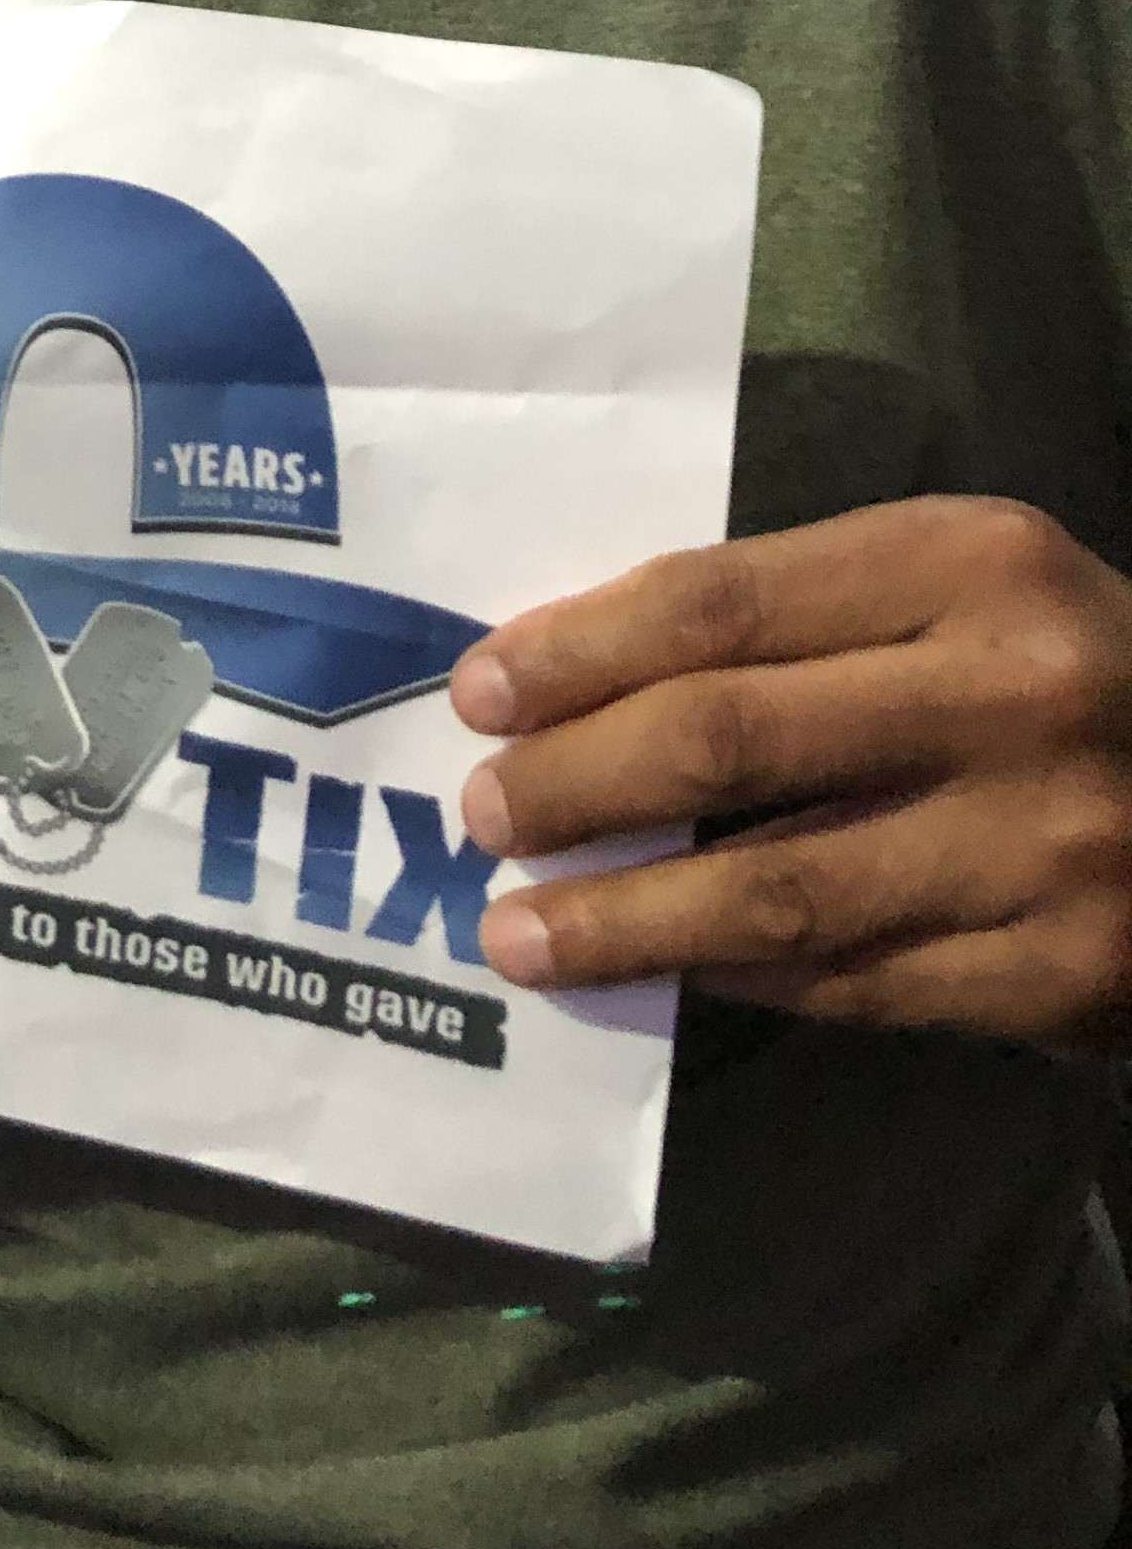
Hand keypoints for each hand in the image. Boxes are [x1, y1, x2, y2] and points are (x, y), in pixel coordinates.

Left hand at [449, 498, 1131, 1044]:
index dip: (580, 652)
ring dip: (627, 918)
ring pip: (779, 891)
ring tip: (520, 934)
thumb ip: (798, 616)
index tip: (479, 692)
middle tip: (482, 813)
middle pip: (730, 739)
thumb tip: (580, 681)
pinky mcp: (1069, 975)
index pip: (719, 602)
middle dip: (576, 782)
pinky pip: (859, 984)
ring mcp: (1047, 846)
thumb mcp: (955, 586)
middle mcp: (1012, 696)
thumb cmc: (1063, 664)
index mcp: (969, 563)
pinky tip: (663, 971)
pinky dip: (742, 978)